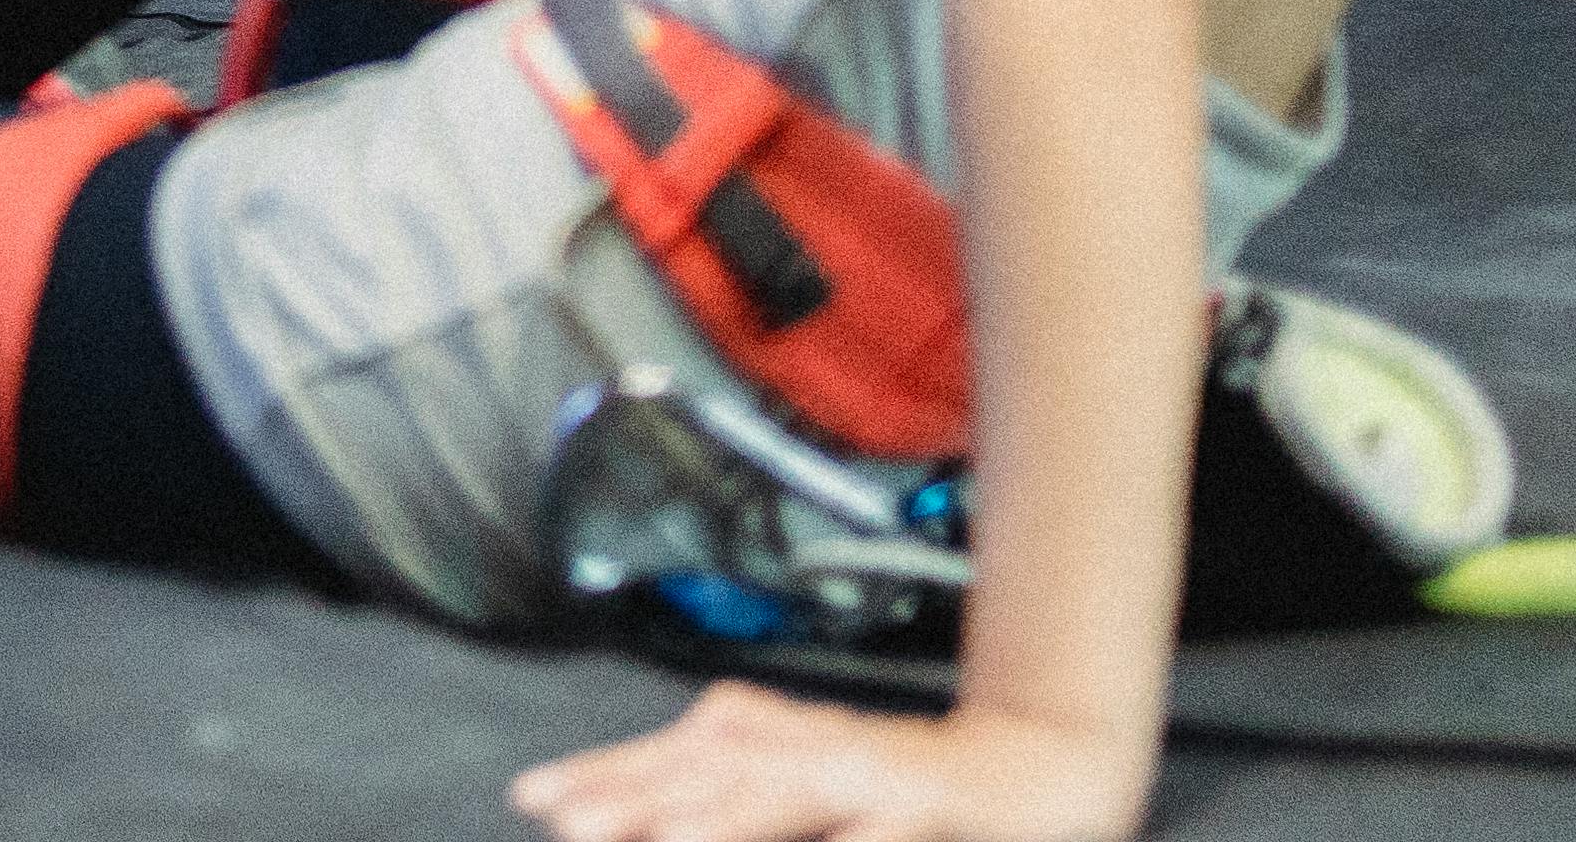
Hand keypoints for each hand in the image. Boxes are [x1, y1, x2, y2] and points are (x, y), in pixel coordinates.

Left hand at [511, 684, 1147, 841]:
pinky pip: (879, 834)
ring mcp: (877, 777)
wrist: (1041, 771)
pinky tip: (840, 841)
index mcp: (778, 743)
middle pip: (716, 770)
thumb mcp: (801, 790)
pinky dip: (853, 840)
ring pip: (786, 796)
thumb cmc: (903, 800)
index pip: (677, 758)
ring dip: (723, 819)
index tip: (534, 797)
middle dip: (640, 797)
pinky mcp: (934, 806)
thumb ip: (720, 798)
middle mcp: (820, 749)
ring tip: (664, 839)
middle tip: (571, 821)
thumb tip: (605, 808)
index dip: (606, 775)